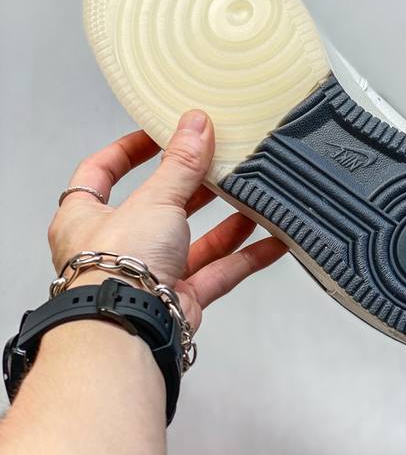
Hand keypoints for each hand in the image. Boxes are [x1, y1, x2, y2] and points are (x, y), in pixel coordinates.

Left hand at [48, 110, 285, 331]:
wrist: (127, 328)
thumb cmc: (115, 268)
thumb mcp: (154, 199)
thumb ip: (180, 164)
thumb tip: (195, 126)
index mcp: (86, 217)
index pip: (100, 173)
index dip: (127, 151)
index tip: (158, 135)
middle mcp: (115, 247)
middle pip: (157, 206)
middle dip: (191, 186)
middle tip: (218, 162)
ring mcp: (148, 275)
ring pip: (193, 242)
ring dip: (225, 221)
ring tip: (251, 195)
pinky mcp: (178, 300)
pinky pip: (217, 273)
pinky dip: (246, 258)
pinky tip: (271, 241)